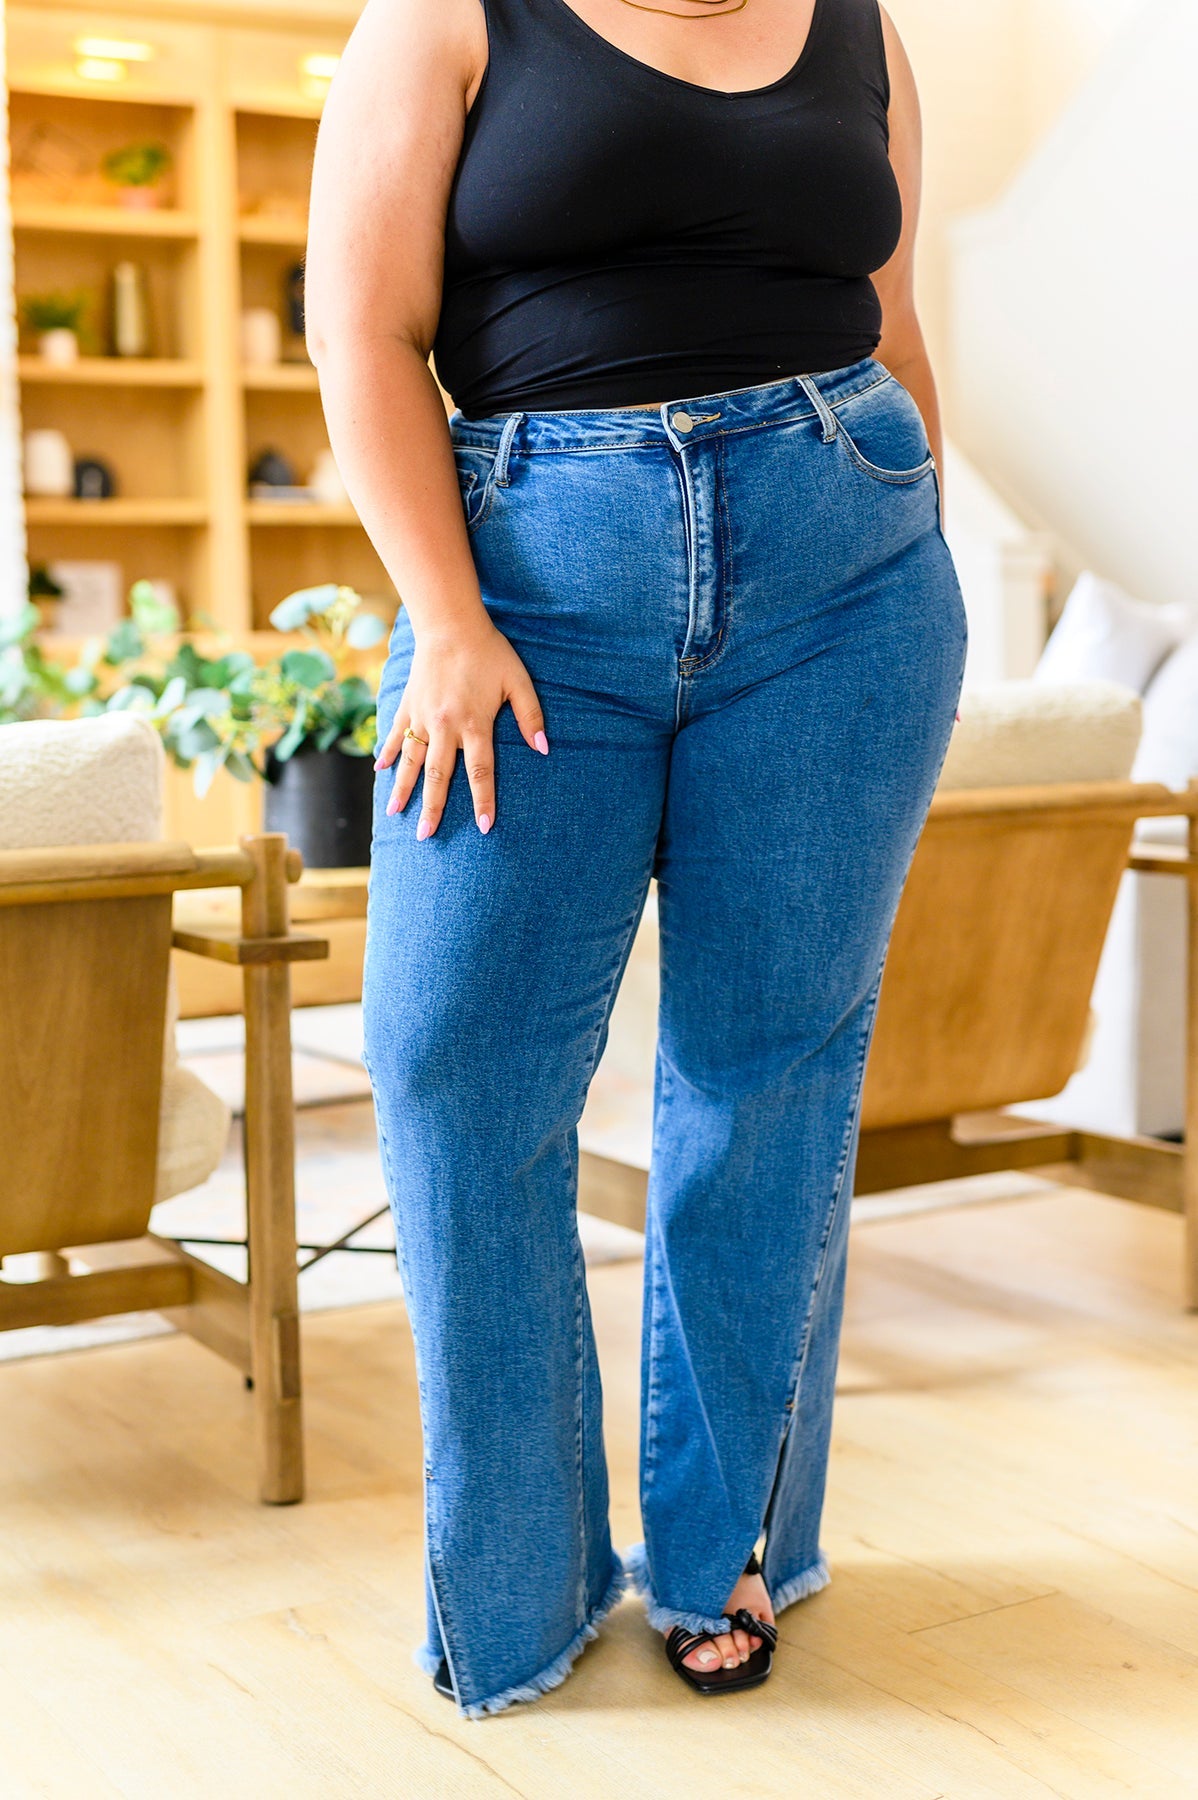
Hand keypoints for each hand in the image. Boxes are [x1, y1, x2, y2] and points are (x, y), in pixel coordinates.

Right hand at [374, 613, 548, 836]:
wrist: (450, 624)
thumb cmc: (490, 652)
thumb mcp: (519, 681)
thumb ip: (531, 716)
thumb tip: (543, 748)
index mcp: (474, 723)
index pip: (480, 772)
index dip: (484, 801)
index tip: (485, 827)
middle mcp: (445, 726)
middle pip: (438, 776)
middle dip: (433, 809)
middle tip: (425, 836)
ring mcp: (422, 718)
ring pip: (411, 762)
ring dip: (404, 790)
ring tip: (395, 815)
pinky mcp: (407, 706)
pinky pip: (396, 735)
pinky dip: (389, 754)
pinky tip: (381, 773)